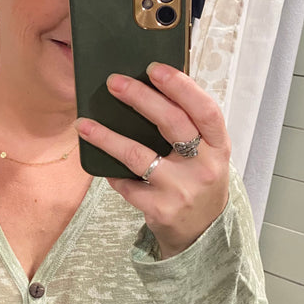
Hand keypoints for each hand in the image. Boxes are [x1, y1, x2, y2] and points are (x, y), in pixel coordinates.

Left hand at [75, 63, 230, 257]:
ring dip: (106, 136)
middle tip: (114, 83)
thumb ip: (188, 128)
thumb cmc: (197, 182)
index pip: (204, 110)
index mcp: (219, 147)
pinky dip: (112, 172)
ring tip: (84, 124)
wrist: (201, 234)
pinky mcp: (159, 209)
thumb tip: (148, 89)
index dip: (181, 87)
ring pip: (138, 155)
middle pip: (172, 123)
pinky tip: (102, 165)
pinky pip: (126, 184)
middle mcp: (204, 167)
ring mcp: (181, 190)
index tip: (154, 69)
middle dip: (140, 98)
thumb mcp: (205, 155)